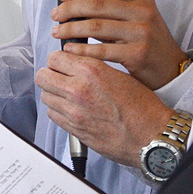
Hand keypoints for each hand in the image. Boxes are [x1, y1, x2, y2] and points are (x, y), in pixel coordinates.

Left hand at [35, 51, 174, 166]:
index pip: (54, 58)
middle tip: (59, 77)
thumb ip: (92, 67)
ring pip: (45, 96)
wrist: (150, 135)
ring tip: (67, 95)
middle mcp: (78, 89)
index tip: (61, 63)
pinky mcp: (73, 128)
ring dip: (53, 93)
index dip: (57, 60)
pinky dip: (58, 110)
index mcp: (90, 71)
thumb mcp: (118, 74)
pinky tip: (71, 109)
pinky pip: (53, 114)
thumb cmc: (141, 107)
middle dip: (49, 75)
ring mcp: (73, 111)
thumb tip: (74, 63)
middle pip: (42, 76)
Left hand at [53, 0, 187, 88]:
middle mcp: (143, 13)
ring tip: (57, 32)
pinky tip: (69, 49)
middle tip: (55, 16)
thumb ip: (113, 10)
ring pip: (96, 26)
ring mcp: (141, 33)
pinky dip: (81, 49)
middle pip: (96, 5)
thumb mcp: (137, 18)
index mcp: (141, 0)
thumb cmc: (147, 43)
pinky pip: (101, 50)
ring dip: (71, 29)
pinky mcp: (138, 54)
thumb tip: (75, 4)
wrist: (171, 69)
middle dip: (70, 9)